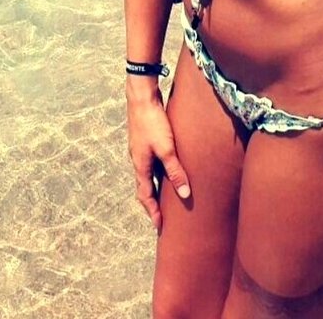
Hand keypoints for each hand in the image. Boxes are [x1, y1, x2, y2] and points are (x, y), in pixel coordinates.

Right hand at [126, 89, 190, 231]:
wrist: (141, 96)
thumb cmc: (152, 122)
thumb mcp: (166, 148)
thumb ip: (175, 171)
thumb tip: (184, 195)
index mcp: (140, 165)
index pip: (145, 195)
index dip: (152, 211)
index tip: (159, 226)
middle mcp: (138, 159)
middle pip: (144, 187)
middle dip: (152, 202)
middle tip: (162, 215)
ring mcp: (140, 149)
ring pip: (147, 174)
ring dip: (155, 186)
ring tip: (167, 195)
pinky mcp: (145, 139)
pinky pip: (151, 162)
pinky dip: (158, 171)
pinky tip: (168, 168)